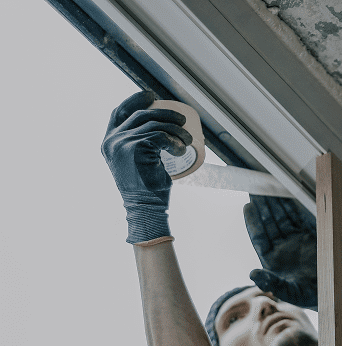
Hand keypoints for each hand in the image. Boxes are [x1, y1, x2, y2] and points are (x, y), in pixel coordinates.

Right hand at [101, 91, 192, 243]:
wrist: (145, 207)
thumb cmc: (146, 188)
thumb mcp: (136, 161)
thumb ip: (137, 146)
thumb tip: (157, 128)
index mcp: (108, 142)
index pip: (119, 112)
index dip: (135, 100)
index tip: (153, 97)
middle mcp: (111, 141)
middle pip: (141, 115)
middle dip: (165, 114)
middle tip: (183, 121)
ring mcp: (121, 144)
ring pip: (154, 125)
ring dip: (176, 130)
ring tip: (188, 141)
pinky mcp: (135, 149)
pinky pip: (160, 135)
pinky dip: (175, 141)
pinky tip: (182, 149)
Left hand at [244, 195, 341, 313]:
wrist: (332, 292)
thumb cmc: (309, 296)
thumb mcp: (290, 293)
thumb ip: (272, 283)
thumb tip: (253, 273)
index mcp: (271, 260)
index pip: (259, 237)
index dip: (253, 222)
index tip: (248, 207)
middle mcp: (280, 248)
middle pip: (268, 223)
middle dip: (262, 207)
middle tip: (255, 189)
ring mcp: (293, 241)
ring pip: (281, 218)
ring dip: (274, 204)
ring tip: (267, 188)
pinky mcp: (307, 236)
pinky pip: (296, 219)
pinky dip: (291, 207)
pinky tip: (284, 196)